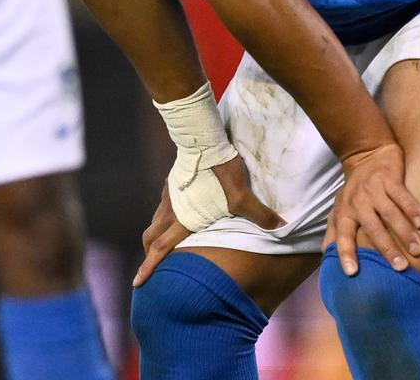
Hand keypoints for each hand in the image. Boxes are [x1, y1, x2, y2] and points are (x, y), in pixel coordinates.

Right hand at [133, 156, 282, 286]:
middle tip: (151, 266)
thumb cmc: (220, 169)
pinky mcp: (172, 182)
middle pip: (151, 237)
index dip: (149, 267)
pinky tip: (179, 212)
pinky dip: (166, 216)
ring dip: (157, 234)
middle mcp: (171, 209)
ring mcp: (169, 195)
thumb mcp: (243, 195)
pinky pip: (164, 205)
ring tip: (166, 242)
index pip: (160, 248)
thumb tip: (282, 227)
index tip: (137, 283)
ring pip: (156, 220)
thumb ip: (260, 214)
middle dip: (149, 254)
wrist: (202, 137)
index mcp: (183, 219)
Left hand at [326, 142, 419, 275]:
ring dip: (404, 232)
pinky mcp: (390, 178)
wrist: (365, 154)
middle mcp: (359, 202)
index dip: (345, 253)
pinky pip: (402, 195)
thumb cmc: (354, 190)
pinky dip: (412, 208)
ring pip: (390, 213)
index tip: (351, 273)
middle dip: (386, 248)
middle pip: (373, 228)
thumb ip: (334, 231)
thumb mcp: (339, 208)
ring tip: (417, 250)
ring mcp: (375, 190)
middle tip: (400, 267)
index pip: (343, 235)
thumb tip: (325, 254)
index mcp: (345, 212)